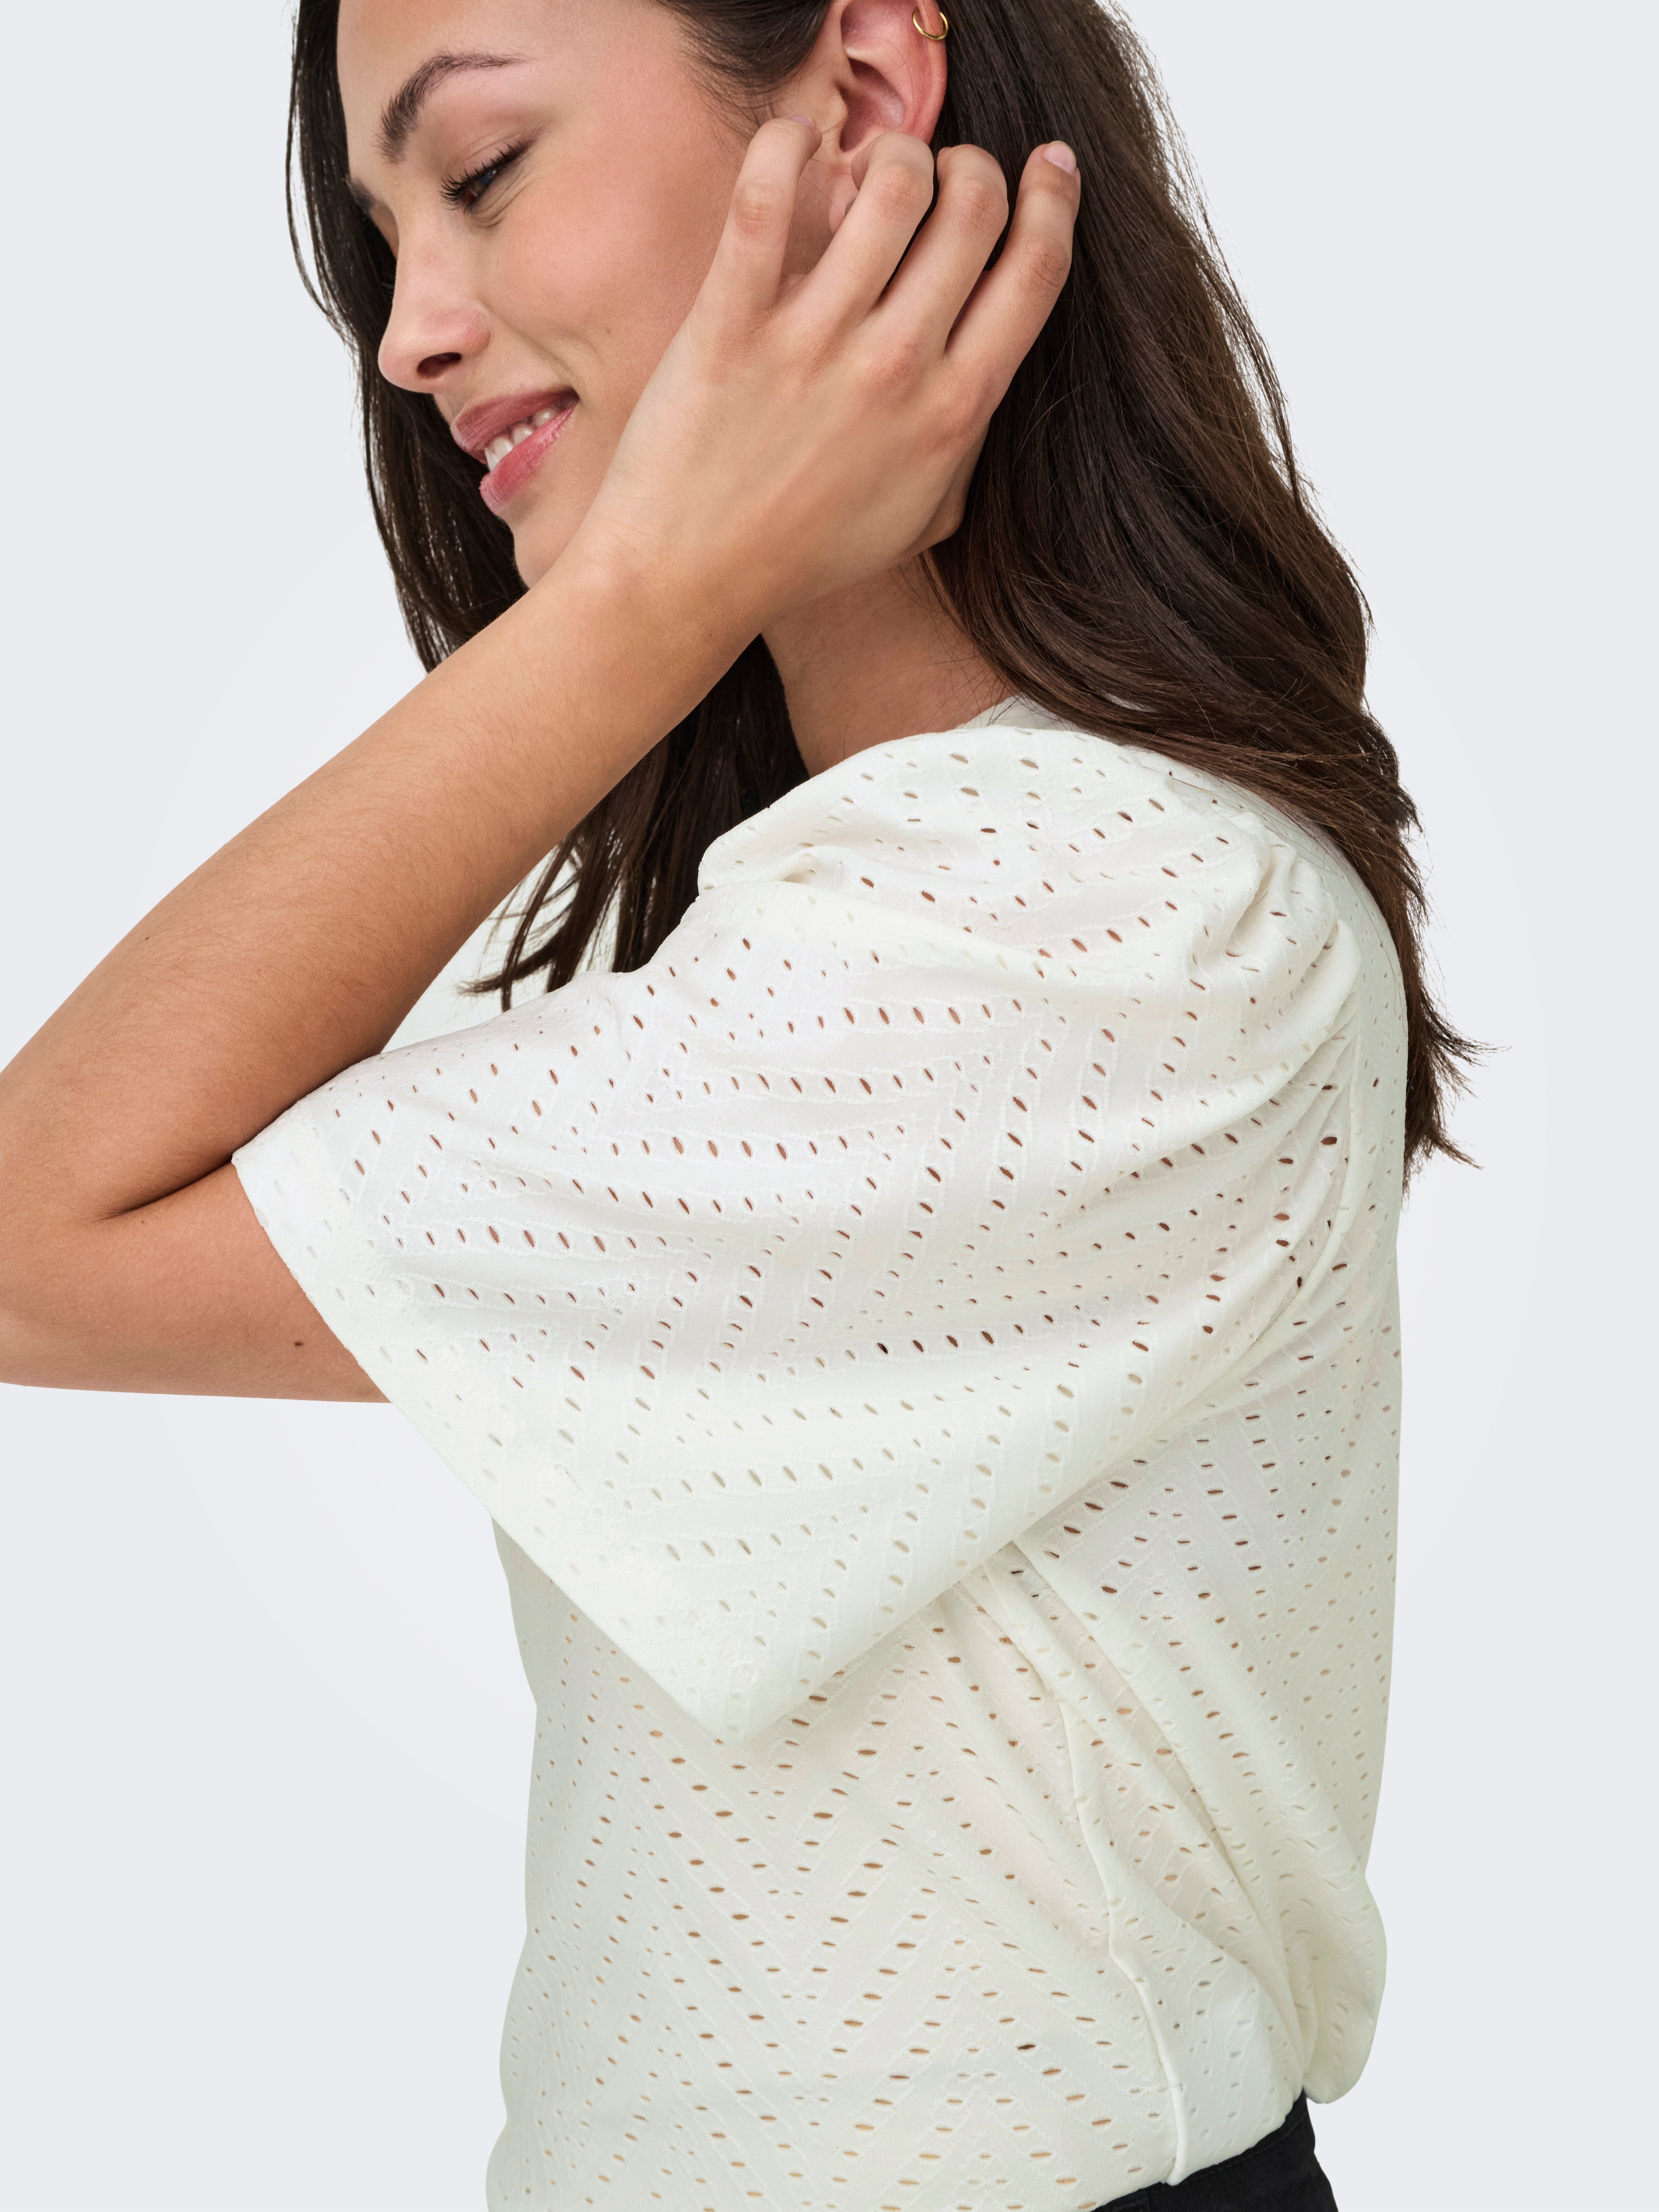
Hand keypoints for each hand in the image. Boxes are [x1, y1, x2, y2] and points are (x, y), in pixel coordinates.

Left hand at [569, 119, 1079, 635]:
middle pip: (975, 206)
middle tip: (946, 174)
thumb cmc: (805, 553)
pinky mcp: (733, 320)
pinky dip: (790, 144)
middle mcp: (895, 369)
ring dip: (894, 150)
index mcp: (953, 412)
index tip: (1048, 167)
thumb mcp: (921, 516)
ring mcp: (813, 342)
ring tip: (872, 167)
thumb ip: (968, 438)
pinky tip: (798, 150)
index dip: (1053, 199)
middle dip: (972, 166)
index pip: (1036, 269)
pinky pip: (769, 192)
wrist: (691, 580)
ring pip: (893, 180)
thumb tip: (993, 354)